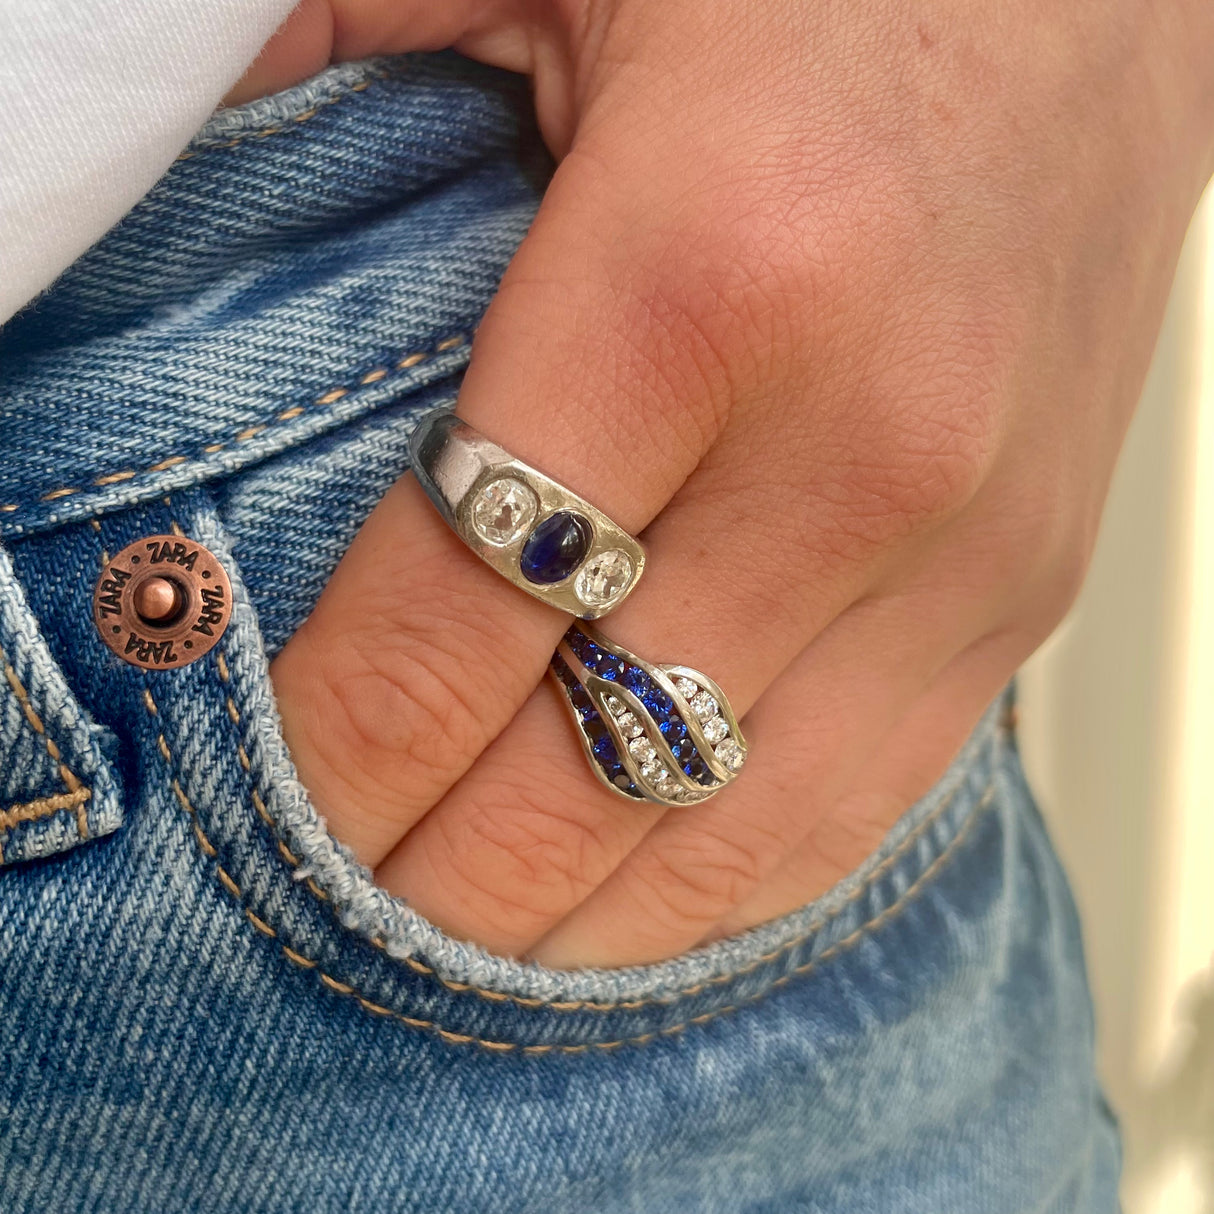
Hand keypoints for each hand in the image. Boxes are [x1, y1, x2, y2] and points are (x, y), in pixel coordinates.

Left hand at [264, 0, 1213, 966]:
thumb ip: (344, 65)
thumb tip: (173, 172)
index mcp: (703, 284)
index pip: (449, 626)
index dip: (330, 754)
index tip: (260, 802)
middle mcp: (859, 452)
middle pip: (583, 772)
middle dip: (433, 877)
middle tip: (335, 911)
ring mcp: (966, 549)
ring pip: (729, 836)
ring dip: (576, 916)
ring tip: (466, 943)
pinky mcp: (1024, 589)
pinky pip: (862, 806)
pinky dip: (726, 882)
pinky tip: (636, 894)